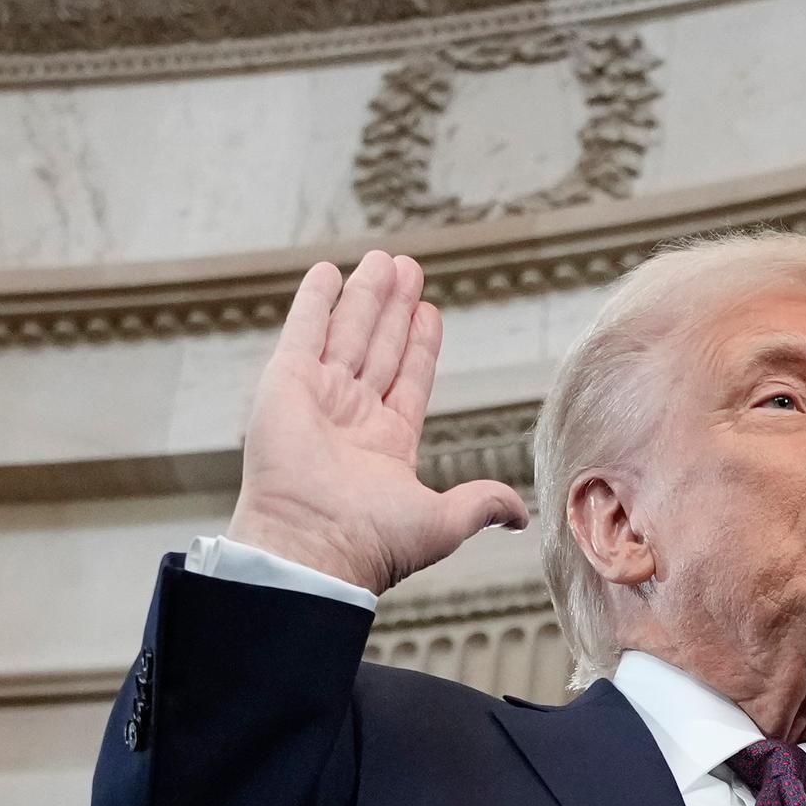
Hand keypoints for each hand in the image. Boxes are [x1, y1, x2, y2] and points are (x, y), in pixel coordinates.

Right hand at [225, 250, 528, 593]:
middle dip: (395, 308)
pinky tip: (328, 273)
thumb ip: (482, 503)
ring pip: (349, 332)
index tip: (430, 311)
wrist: (315, 545)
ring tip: (385, 260)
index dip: (420, 344)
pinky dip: (315, 301)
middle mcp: (351, 417)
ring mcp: (317, 397)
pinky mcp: (285, 383)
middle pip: (380, 347)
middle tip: (408, 267)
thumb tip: (520, 515)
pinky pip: (303, 331)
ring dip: (367, 296)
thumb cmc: (374, 542)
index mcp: (386, 445)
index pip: (409, 379)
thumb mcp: (445, 520)